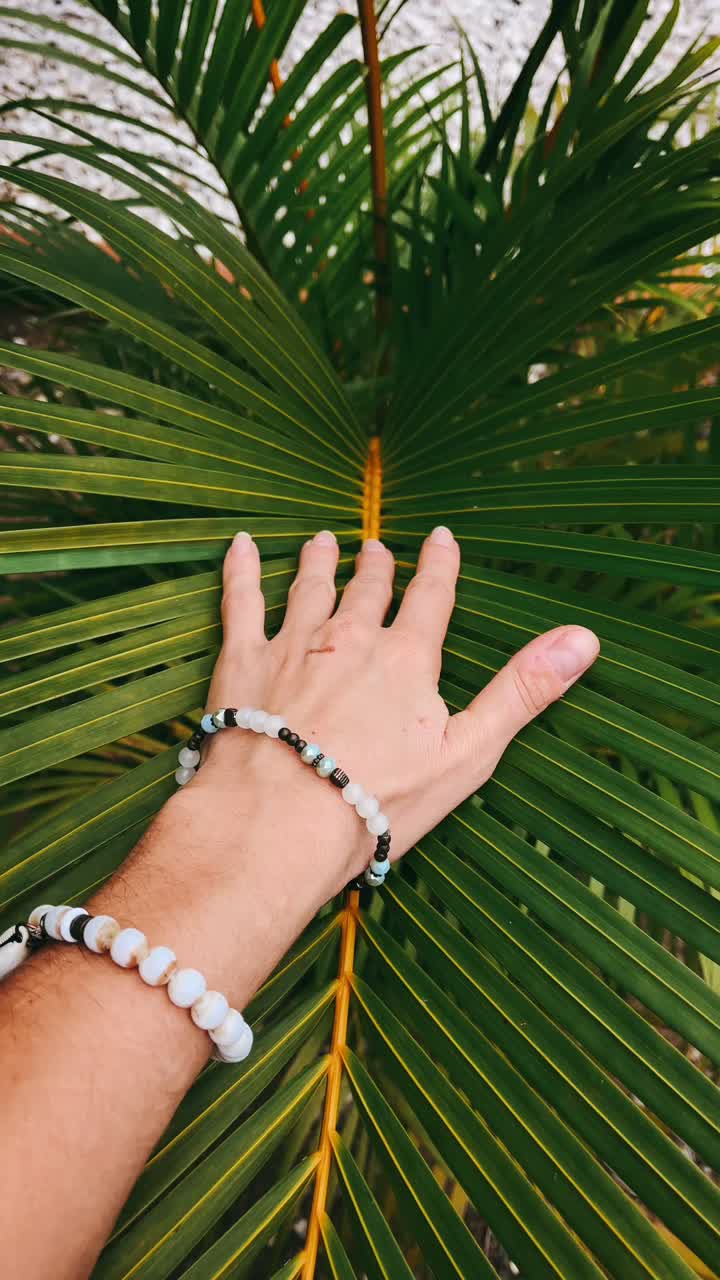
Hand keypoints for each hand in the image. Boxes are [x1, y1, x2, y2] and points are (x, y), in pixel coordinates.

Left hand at [190, 525, 598, 899]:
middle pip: (369, 589)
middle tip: (377, 547)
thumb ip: (522, 691)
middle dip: (377, 566)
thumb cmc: (377, 798)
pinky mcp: (242, 661)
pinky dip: (242, 569)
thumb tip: (583, 639)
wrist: (280, 821)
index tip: (442, 539)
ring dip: (319, 561)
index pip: (431, 598)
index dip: (440, 566)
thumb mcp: (468, 752)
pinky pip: (241, 600)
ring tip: (323, 541)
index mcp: (407, 659)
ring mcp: (293, 644)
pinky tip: (241, 546)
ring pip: (310, 587)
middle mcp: (351, 638)